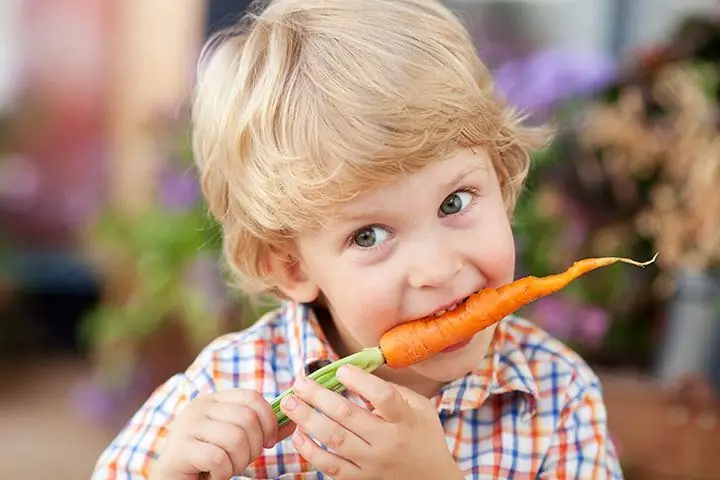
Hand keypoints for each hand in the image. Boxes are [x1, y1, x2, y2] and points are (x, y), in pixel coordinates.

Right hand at [150, 389, 293, 479]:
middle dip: (255, 446)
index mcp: (213, 400)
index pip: (252, 397)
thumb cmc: (209, 461)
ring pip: (235, 438)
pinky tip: (213, 475)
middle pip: (247, 418)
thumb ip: (261, 429)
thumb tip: (294, 422)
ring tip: (227, 469)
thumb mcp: (237, 439)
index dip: (269, 421)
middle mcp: (198, 407)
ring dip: (239, 462)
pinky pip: (218, 458)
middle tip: (243, 461)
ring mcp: (186, 426)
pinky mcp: (179, 450)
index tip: (269, 442)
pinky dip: (223, 473)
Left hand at [279, 365, 463, 479]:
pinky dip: (310, 451)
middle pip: (348, 416)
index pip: (382, 396)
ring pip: (334, 440)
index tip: (340, 370)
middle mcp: (388, 442)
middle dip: (318, 396)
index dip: (359, 380)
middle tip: (299, 382)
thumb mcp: (420, 408)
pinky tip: (298, 435)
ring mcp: (372, 464)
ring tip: (290, 403)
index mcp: (405, 420)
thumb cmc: (423, 437)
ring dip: (307, 419)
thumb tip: (358, 373)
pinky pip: (330, 467)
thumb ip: (393, 390)